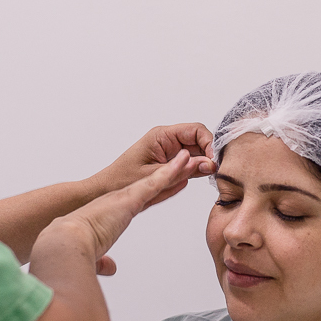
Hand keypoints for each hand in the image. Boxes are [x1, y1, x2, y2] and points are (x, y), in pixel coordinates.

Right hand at [31, 150, 192, 278]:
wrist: (65, 241)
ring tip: (191, 159)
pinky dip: (170, 171)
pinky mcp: (130, 198)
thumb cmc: (73, 248)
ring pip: (157, 179)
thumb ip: (103, 261)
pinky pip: (155, 182)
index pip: (139, 199)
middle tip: (186, 166)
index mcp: (111, 213)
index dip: (154, 192)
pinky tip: (184, 162)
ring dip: (175, 169)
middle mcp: (119, 200)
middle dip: (170, 176)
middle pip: (151, 186)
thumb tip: (110, 268)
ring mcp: (125, 197)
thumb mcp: (93, 255)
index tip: (166, 186)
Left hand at [92, 123, 215, 207]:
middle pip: (199, 140)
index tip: (215, 160)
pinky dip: (196, 170)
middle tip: (214, 171)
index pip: (196, 130)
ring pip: (197, 152)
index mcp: (162, 135)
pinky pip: (189, 163)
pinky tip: (198, 178)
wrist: (105, 190)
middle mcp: (168, 140)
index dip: (210, 143)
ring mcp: (170, 151)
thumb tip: (208, 164)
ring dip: (204, 163)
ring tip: (208, 176)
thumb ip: (182, 170)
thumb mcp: (154, 176)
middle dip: (209, 154)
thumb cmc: (122, 180)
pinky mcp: (170, 162)